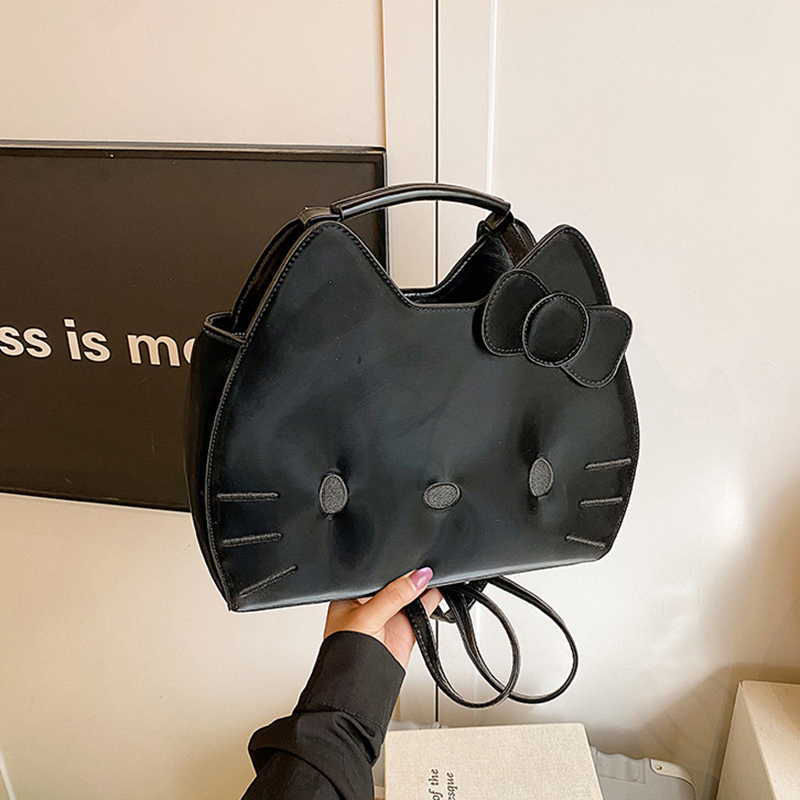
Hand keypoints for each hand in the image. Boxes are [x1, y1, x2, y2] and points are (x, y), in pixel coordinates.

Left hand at [324, 568, 442, 669]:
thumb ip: (394, 595)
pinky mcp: (404, 630)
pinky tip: (437, 593)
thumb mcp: (367, 616)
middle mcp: (371, 605)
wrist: (358, 691)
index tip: (412, 558)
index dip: (393, 565)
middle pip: (396, 583)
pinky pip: (422, 612)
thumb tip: (417, 576)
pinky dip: (432, 602)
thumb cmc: (344, 655)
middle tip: (425, 568)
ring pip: (411, 596)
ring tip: (434, 578)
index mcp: (353, 596)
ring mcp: (388, 618)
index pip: (377, 573)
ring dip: (423, 587)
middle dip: (410, 576)